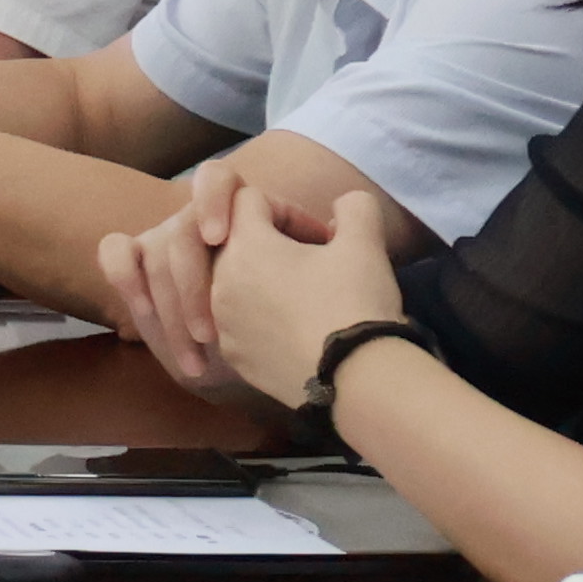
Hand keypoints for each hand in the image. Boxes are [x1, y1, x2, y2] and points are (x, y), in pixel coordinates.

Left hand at [179, 171, 410, 410]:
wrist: (357, 381)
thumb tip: (344, 206)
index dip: (290, 210)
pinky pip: (239, 322)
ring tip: (306, 297)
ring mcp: (222, 323)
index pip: (248, 200)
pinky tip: (298, 331)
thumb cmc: (355, 304)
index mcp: (243, 246)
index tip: (322, 238)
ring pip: (233, 284)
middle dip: (271, 244)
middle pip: (235, 242)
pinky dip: (261, 318)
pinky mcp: (233, 356)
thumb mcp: (363, 244)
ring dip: (263, 281)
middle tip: (314, 264)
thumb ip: (353, 208)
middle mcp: (218, 281)